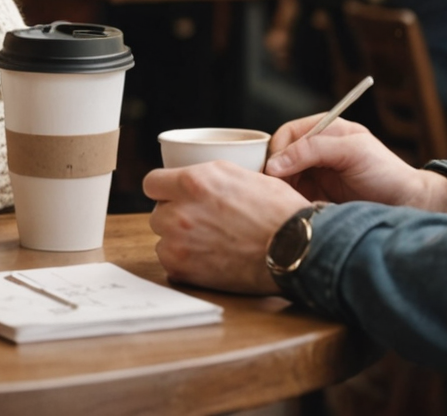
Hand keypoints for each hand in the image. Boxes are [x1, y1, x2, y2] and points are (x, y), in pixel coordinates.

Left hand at [145, 161, 311, 294]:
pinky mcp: (184, 270)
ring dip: (178, 240)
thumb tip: (193, 182)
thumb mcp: (240, 175)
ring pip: (163, 239)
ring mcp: (179, 243)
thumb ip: (207, 177)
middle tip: (200, 221)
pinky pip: (170, 263)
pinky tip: (210, 258)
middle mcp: (180, 211)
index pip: (152, 183)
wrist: (294, 247)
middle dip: (174, 215)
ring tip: (209, 242)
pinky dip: (186, 263)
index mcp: (194, 182)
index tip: (172, 195)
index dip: (164, 189)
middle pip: (157, 213)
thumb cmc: (277, 210)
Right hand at [264, 116, 446, 213]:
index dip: (278, 150)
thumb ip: (314, 149)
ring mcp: (314, 173)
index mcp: (326, 129)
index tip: (275, 172)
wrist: (407, 205)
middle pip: (279, 155)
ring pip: (282, 177)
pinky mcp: (315, 195)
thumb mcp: (353, 152)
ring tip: (288, 202)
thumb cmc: (386, 173)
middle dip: (275, 172)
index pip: (287, 133)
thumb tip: (275, 163)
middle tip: (277, 190)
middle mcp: (316, 150)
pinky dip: (288, 202)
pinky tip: (294, 209)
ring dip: (281, 189)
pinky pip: (291, 196)